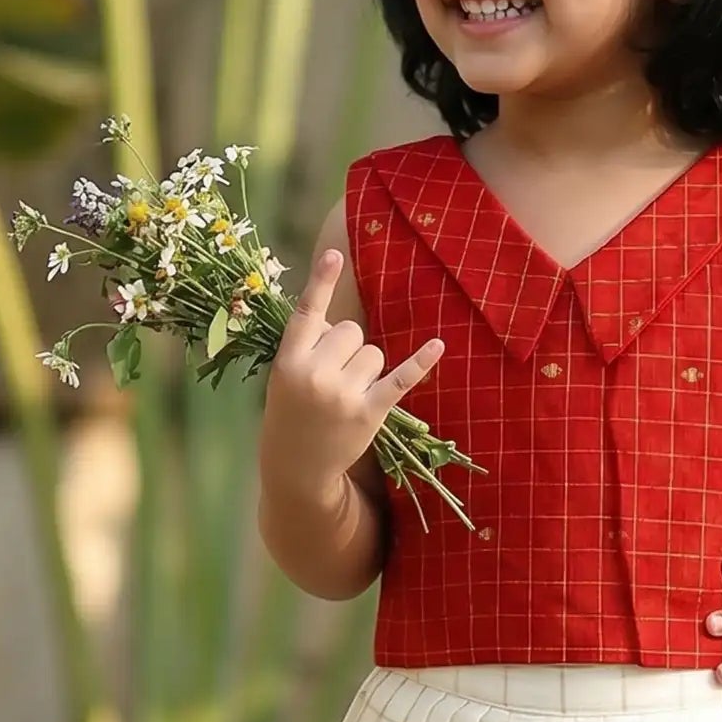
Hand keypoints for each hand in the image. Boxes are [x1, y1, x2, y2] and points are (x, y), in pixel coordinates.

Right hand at [264, 246, 442, 492]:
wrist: (297, 466)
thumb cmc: (291, 413)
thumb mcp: (283, 377)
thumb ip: (306, 346)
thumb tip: (338, 322)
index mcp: (288, 361)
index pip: (307, 314)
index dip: (321, 282)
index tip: (336, 255)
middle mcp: (315, 375)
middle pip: (350, 331)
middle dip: (348, 348)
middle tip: (333, 378)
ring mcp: (343, 395)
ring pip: (374, 352)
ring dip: (367, 368)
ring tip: (347, 394)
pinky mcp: (370, 412)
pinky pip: (401, 378)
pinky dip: (421, 362)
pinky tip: (438, 346)